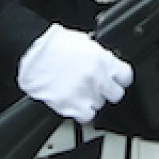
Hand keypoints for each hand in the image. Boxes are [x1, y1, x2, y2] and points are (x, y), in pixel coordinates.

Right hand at [17, 24, 132, 122]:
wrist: (32, 54)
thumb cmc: (53, 44)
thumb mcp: (84, 41)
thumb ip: (98, 54)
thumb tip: (105, 60)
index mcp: (103, 60)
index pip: (126, 76)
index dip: (120, 78)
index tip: (116, 79)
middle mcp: (97, 78)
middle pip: (116, 94)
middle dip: (107, 90)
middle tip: (97, 87)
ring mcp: (85, 94)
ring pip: (100, 105)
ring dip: (92, 100)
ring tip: (80, 92)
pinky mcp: (71, 106)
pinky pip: (86, 117)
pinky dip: (82, 112)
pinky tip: (75, 103)